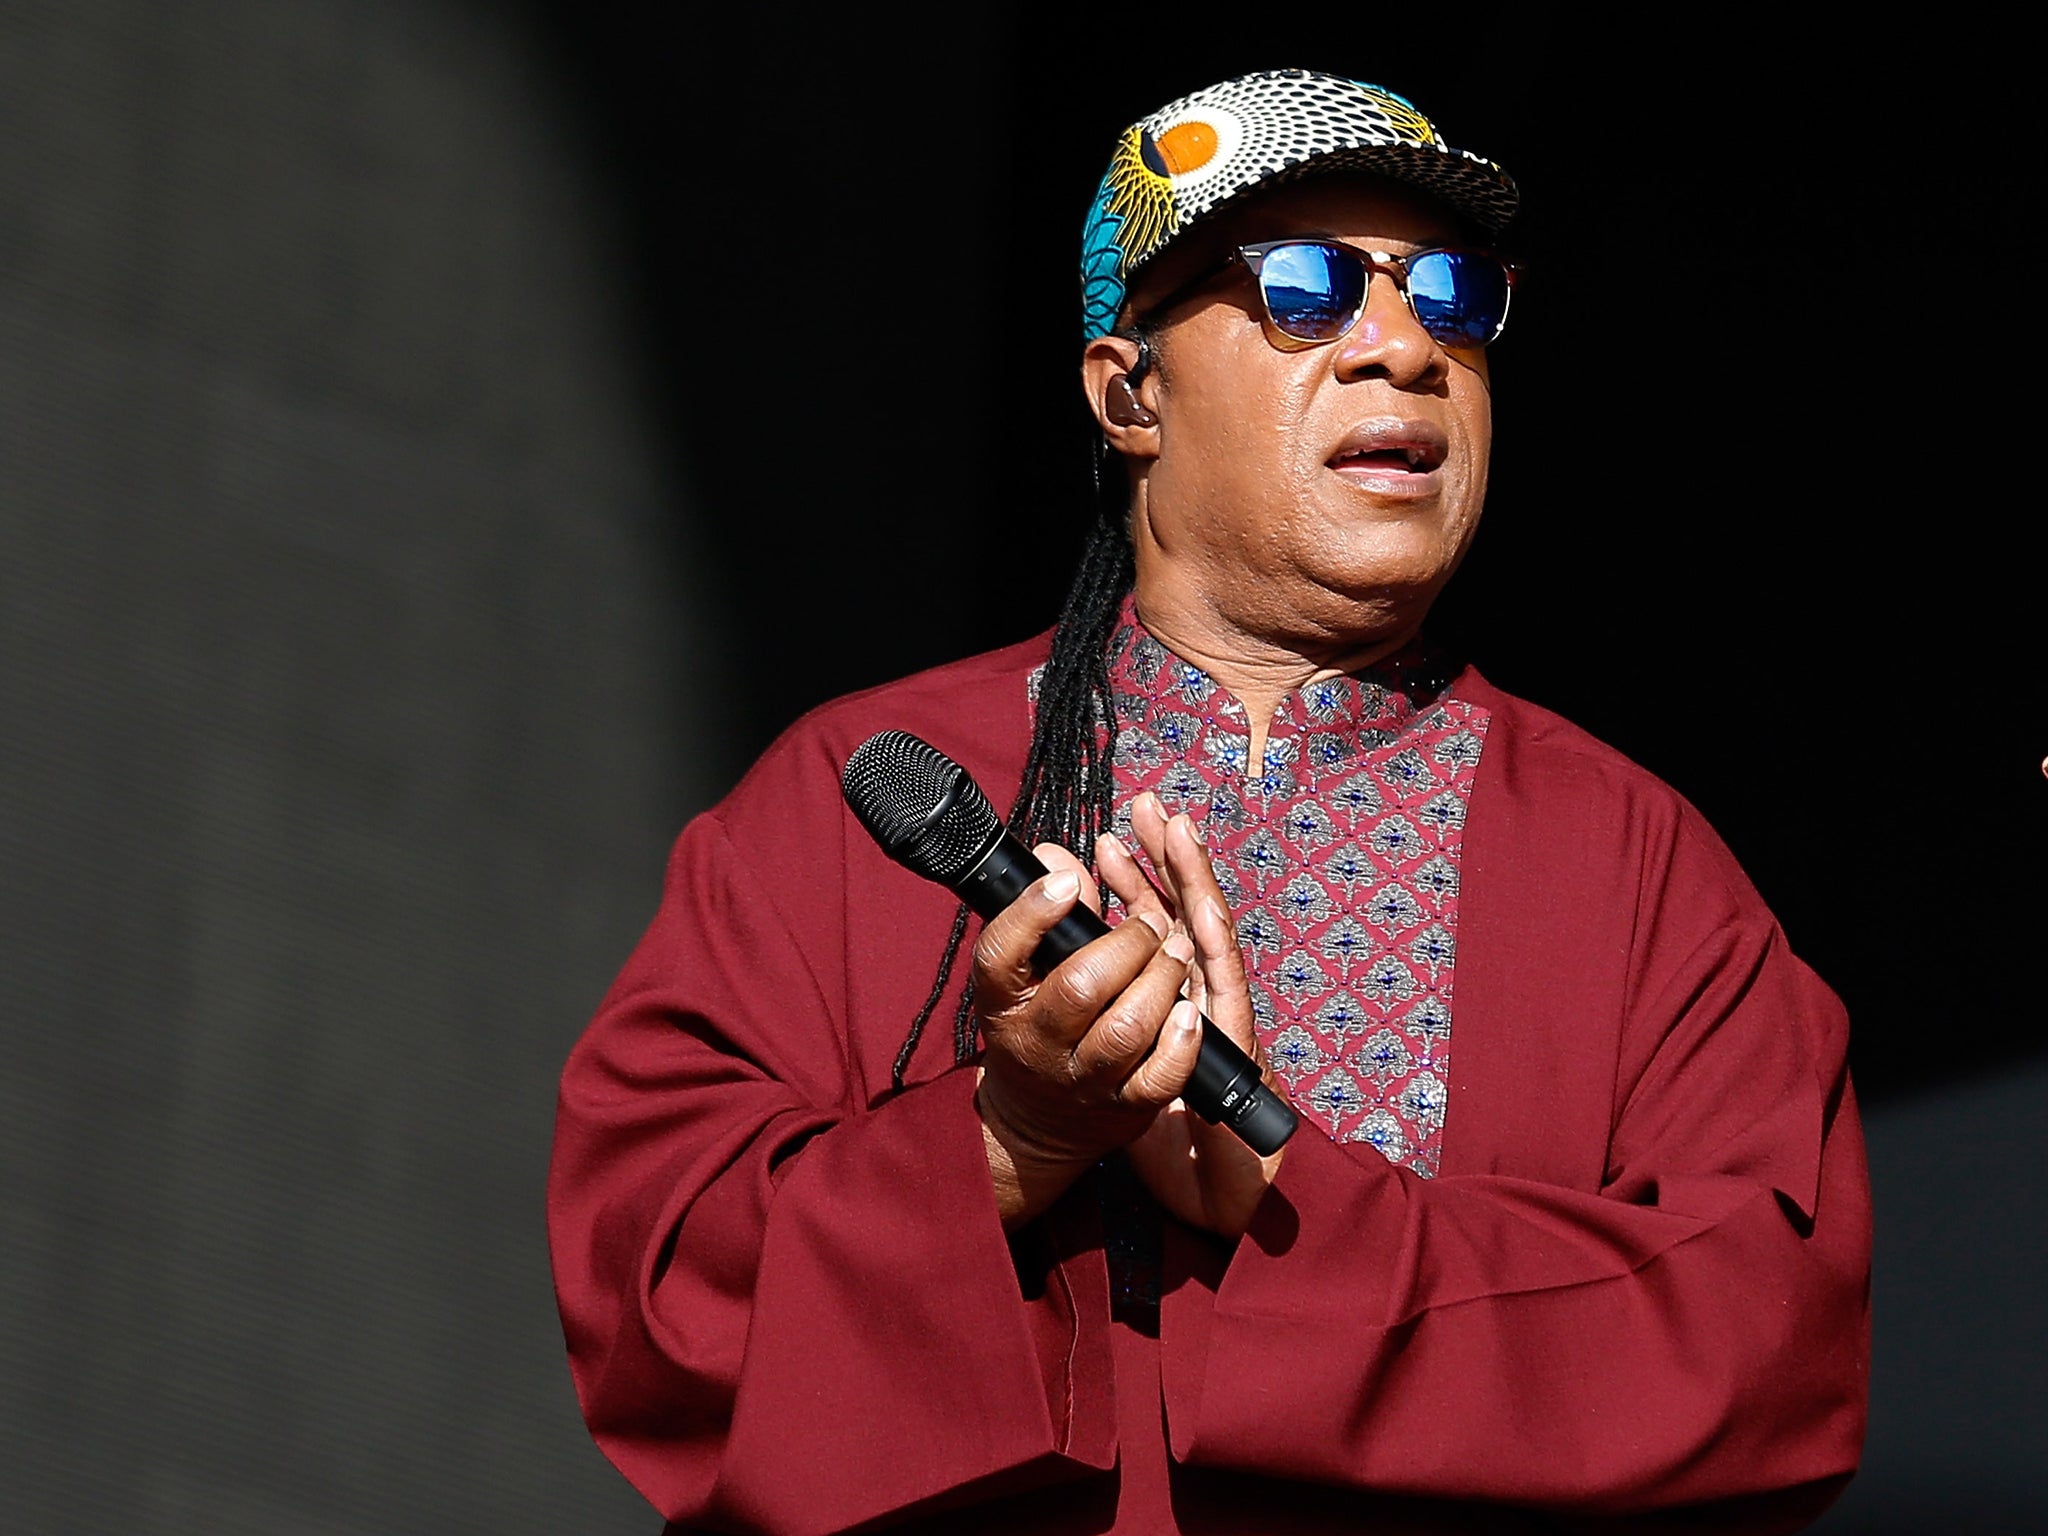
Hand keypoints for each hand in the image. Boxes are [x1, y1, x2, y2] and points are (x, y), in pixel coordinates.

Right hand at [972, 843, 1206, 1229]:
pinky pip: (1160, 1077)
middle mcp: (1039, 1042)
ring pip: (1126, 1028)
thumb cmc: (1037, 1025)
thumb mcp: (1027, 974)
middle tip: (1149, 924)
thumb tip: (1057, 856)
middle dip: (1126, 942)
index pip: (1001, 952)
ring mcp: (1085, 1078)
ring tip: (1176, 951)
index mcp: (1004, 1000)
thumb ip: (1054, 915)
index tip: (1066, 882)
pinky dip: (1181, 1042)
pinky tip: (1190, 1013)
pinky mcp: (1127, 1106)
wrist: (1039, 1123)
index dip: (1033, 912)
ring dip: (1160, 979)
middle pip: (1079, 986)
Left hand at [1098, 795, 1286, 1240]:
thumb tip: (1063, 925)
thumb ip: (1099, 995)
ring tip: (1173, 830)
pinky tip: (1196, 911)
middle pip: (1189, 911)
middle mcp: (1202, 998)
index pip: (1161, 920)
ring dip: (1191, 882)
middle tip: (1148, 806)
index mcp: (1173, 996)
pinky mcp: (1237, 1046)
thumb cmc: (1161, 1121)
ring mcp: (1222, 1018)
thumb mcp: (1121, 1052)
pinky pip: (1225, 991)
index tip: (1116, 832)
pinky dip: (1213, 948)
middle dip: (1167, 857)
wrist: (1215, 1196)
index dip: (1145, 873)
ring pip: (1212, 934)